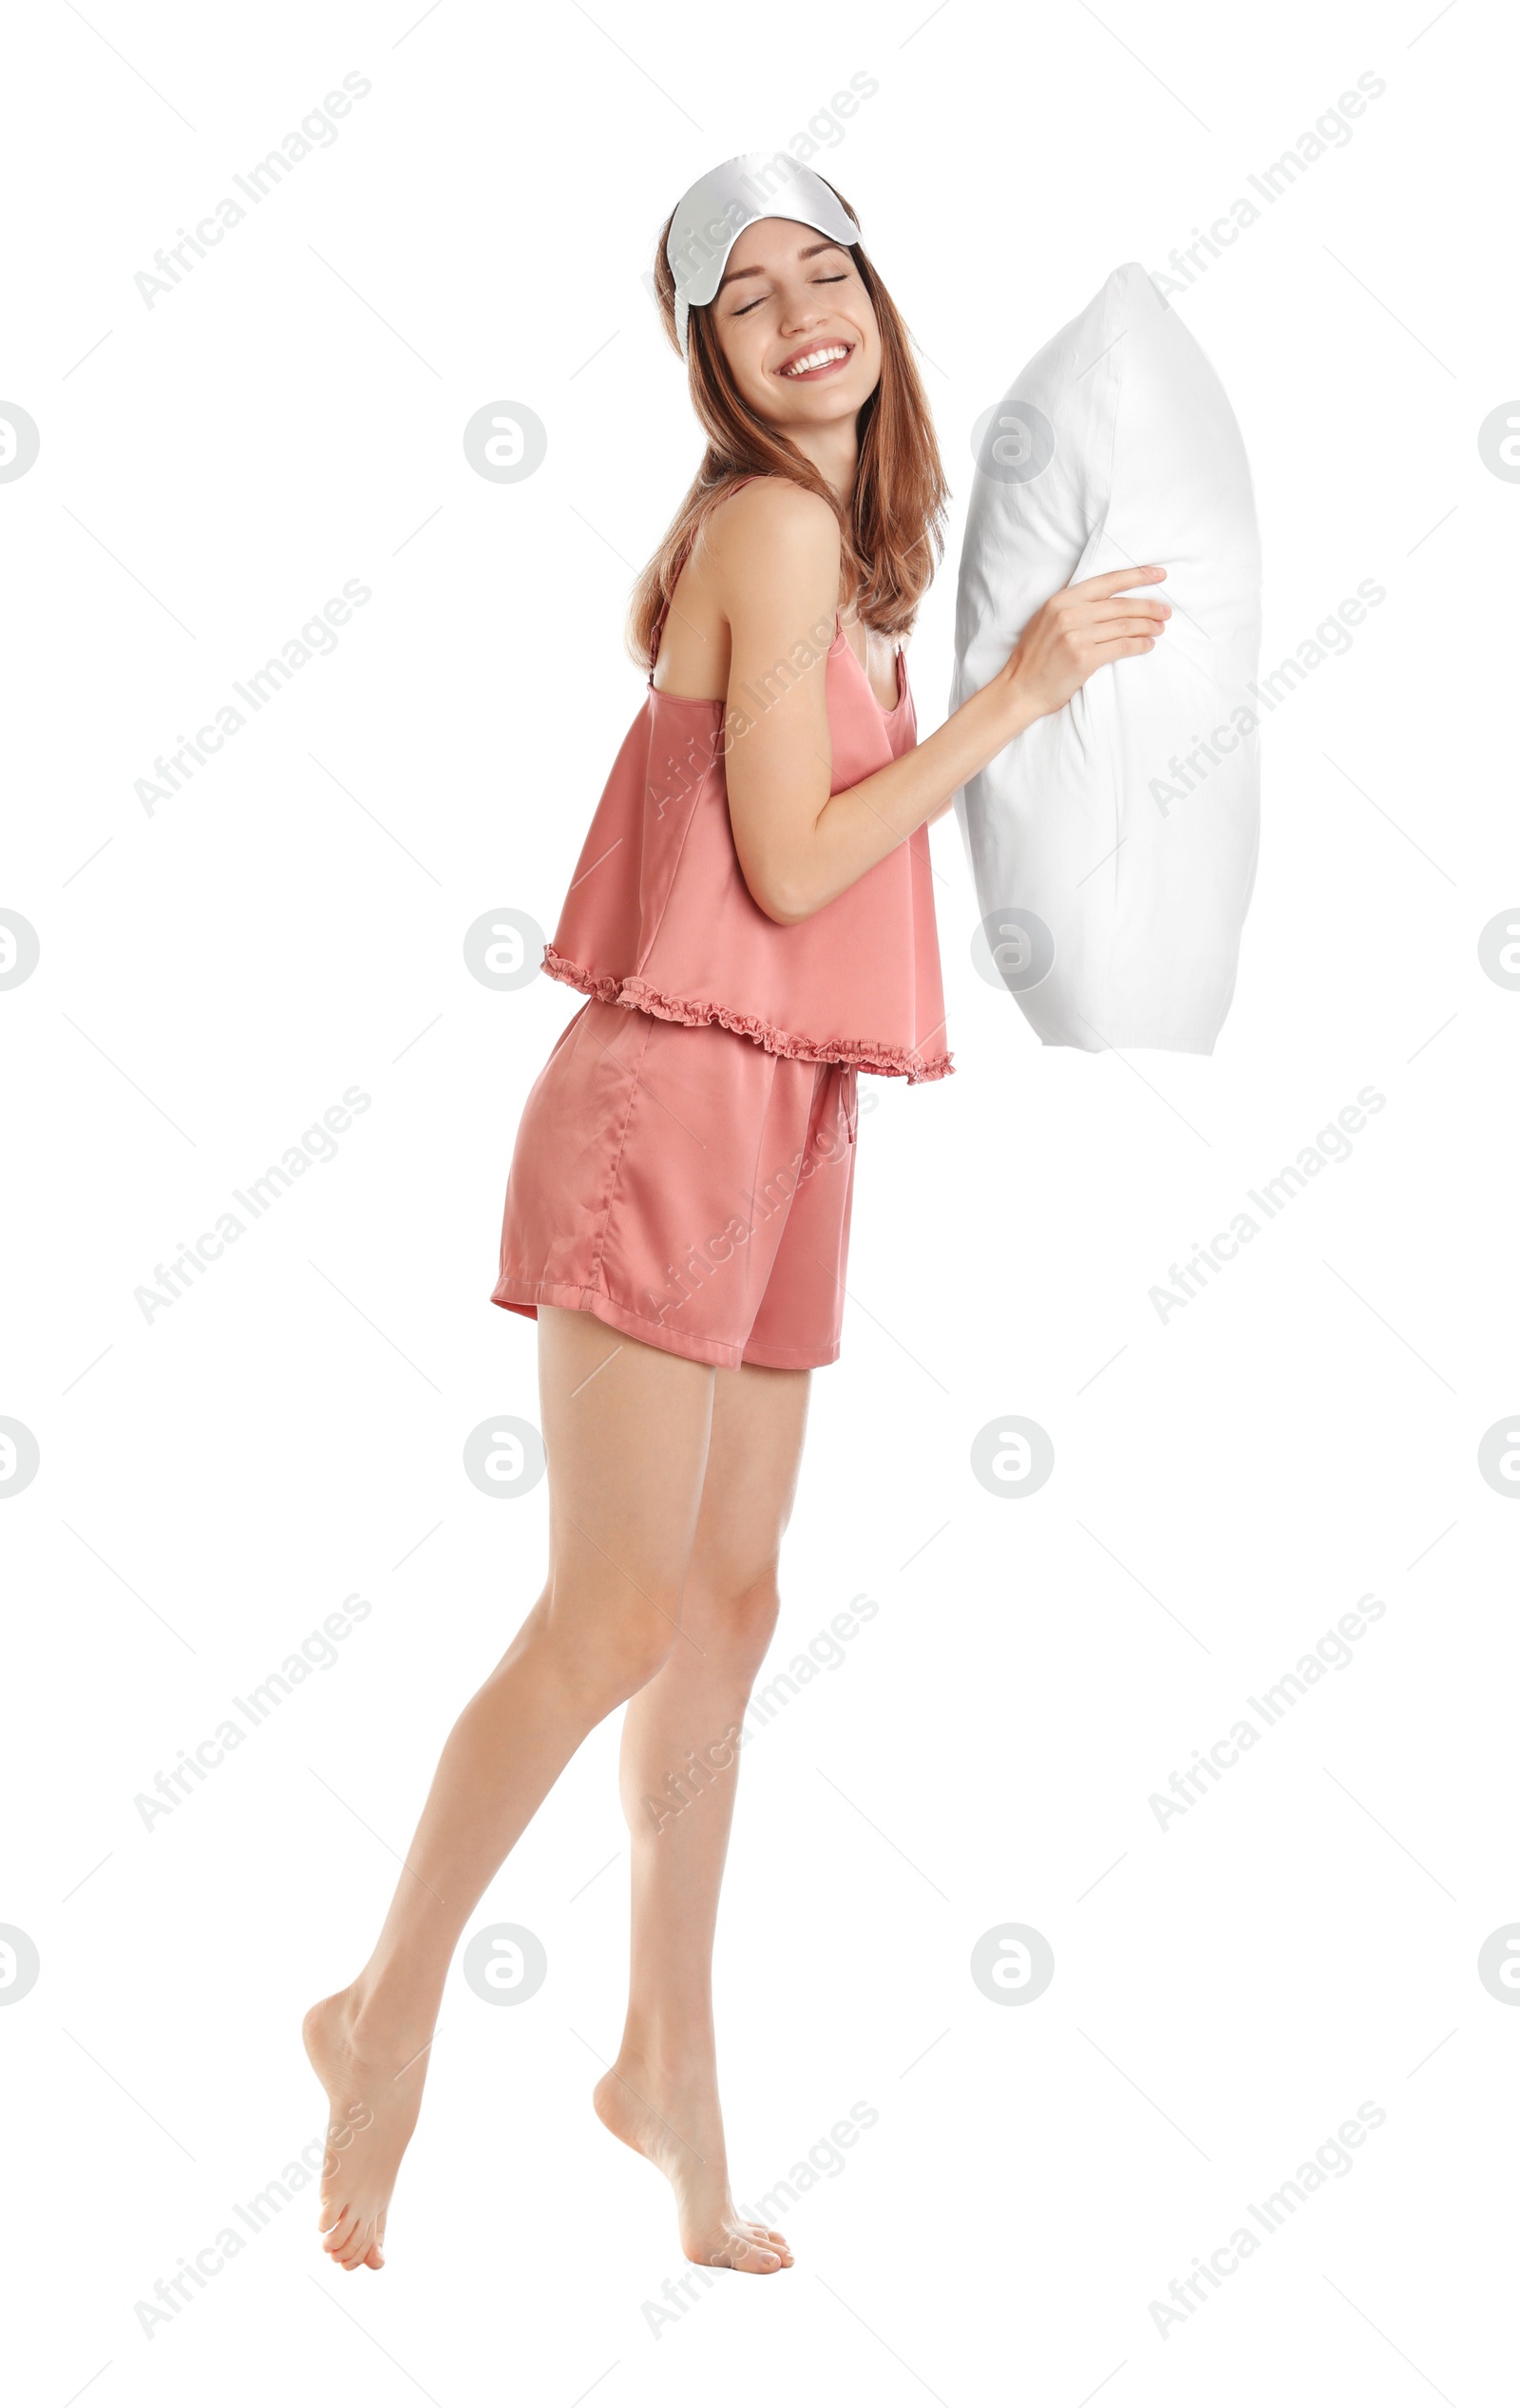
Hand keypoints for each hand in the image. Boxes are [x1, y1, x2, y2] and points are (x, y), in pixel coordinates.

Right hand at [997, 565, 1170, 724]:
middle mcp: (1069, 614)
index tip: (1159, 574)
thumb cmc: (1034, 658)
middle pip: (1121, 605)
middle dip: (1149, 607)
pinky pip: (1121, 647)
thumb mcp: (1046, 620)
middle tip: (1166, 611)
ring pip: (1124, 625)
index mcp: (1061, 600)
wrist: (1019, 689)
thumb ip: (1072, 607)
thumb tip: (1108, 601)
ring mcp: (1076, 636)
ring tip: (1160, 628)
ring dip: (1148, 626)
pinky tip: (1148, 645)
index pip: (1107, 582)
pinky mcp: (1084, 658)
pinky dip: (1139, 646)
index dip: (1137, 576)